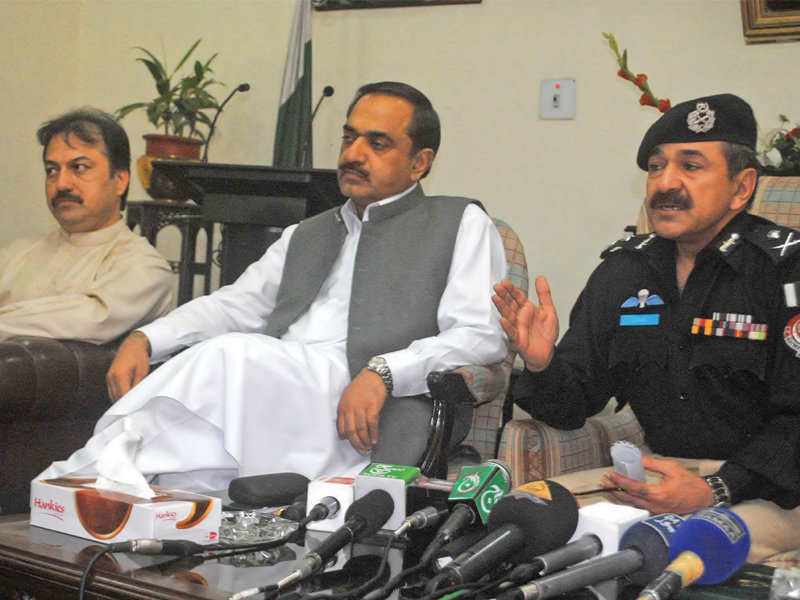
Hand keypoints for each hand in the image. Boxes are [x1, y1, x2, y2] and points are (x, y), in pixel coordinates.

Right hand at [106, 331, 151, 401]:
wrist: (132, 345)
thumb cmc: (138, 356)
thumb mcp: (142, 372)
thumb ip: (138, 386)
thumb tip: (138, 398)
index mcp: (119, 375)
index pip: (123, 396)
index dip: (130, 403)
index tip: (138, 407)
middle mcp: (111, 378)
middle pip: (116, 398)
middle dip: (126, 404)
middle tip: (136, 408)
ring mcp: (108, 378)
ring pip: (112, 396)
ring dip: (121, 401)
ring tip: (132, 403)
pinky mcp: (109, 378)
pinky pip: (112, 392)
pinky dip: (118, 396)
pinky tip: (127, 397)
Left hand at [337, 369, 387, 453]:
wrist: (374, 375)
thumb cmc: (361, 387)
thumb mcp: (347, 398)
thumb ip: (344, 414)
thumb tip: (342, 434)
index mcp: (342, 406)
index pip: (341, 427)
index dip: (346, 438)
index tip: (352, 444)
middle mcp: (350, 408)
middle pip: (351, 431)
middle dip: (356, 443)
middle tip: (361, 451)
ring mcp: (362, 407)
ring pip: (362, 429)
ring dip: (365, 441)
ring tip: (368, 447)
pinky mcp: (373, 406)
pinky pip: (372, 424)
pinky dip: (374, 434)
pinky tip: (375, 440)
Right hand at [492, 276, 558, 370]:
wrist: (548, 353)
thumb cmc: (546, 333)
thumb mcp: (549, 310)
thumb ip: (544, 295)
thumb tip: (540, 277)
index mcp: (527, 309)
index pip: (517, 296)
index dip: (511, 289)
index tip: (504, 282)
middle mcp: (520, 317)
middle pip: (510, 304)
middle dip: (503, 295)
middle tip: (496, 286)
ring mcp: (517, 328)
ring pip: (508, 315)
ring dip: (501, 307)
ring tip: (495, 298)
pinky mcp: (518, 340)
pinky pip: (512, 332)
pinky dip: (507, 326)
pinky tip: (502, 319)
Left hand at [599, 456, 715, 513]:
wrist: (704, 498)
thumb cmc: (690, 483)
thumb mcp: (672, 468)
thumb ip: (652, 464)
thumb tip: (637, 458)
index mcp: (658, 494)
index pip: (633, 488)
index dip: (619, 481)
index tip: (609, 475)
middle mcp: (655, 506)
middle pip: (628, 499)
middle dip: (614, 490)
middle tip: (604, 482)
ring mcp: (656, 512)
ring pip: (632, 506)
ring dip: (618, 498)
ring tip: (607, 489)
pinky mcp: (657, 514)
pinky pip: (638, 509)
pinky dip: (627, 503)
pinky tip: (620, 497)